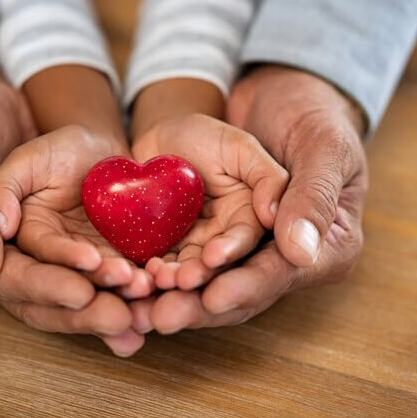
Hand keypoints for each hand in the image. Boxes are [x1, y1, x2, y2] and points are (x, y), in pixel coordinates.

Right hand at [0, 24, 139, 356]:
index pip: (6, 279)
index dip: (46, 287)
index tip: (83, 292)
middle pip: (43, 299)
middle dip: (86, 310)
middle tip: (125, 317)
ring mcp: (31, 255)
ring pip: (72, 290)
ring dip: (109, 301)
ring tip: (147, 307)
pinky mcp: (61, 241)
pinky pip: (93, 269)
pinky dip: (120, 284)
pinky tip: (152, 295)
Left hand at [131, 113, 287, 290]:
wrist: (160, 140)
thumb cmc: (206, 136)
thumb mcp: (241, 148)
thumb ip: (268, 178)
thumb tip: (277, 218)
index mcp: (250, 219)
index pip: (248, 243)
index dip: (232, 252)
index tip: (213, 258)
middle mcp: (224, 239)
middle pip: (216, 266)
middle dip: (199, 276)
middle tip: (181, 281)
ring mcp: (193, 246)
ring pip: (186, 269)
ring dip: (174, 279)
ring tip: (159, 279)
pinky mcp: (165, 248)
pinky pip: (159, 263)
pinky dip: (150, 272)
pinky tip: (140, 274)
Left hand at [133, 65, 367, 333]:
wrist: (269, 96)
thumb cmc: (308, 116)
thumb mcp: (320, 146)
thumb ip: (312, 195)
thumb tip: (300, 251)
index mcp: (325, 246)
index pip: (281, 273)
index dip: (245, 287)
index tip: (212, 297)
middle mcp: (282, 257)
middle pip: (240, 289)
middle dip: (199, 304)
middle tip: (163, 316)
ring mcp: (244, 249)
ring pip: (208, 282)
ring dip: (174, 295)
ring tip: (140, 303)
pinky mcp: (211, 236)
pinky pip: (184, 259)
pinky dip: (159, 272)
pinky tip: (132, 281)